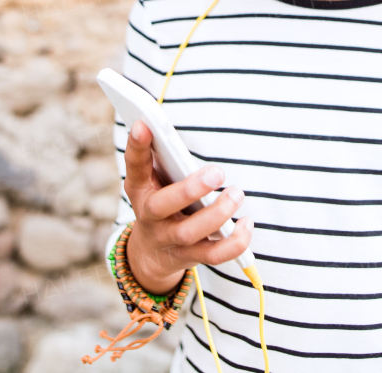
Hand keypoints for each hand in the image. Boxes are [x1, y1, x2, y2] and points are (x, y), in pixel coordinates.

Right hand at [122, 120, 253, 296]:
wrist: (151, 253)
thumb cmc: (161, 201)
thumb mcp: (154, 180)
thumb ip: (163, 158)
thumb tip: (178, 128)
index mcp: (140, 189)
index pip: (135, 166)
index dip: (137, 146)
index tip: (143, 124)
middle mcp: (149, 216)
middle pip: (163, 206)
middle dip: (190, 189)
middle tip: (217, 172)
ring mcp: (168, 239)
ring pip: (189, 232)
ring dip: (217, 214)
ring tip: (237, 193)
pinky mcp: (189, 257)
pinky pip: (213, 255)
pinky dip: (233, 242)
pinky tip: (246, 223)